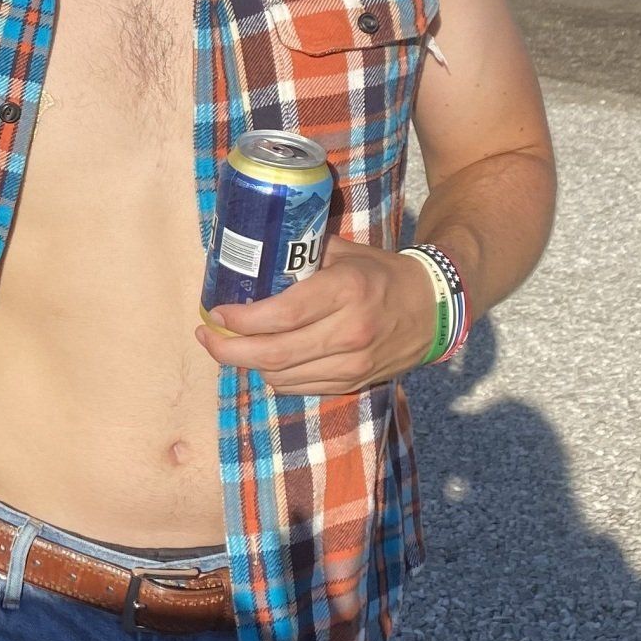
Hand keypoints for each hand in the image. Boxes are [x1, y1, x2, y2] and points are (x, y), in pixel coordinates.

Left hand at [196, 238, 438, 395]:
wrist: (434, 309)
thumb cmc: (381, 274)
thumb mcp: (344, 253)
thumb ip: (301, 255)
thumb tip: (251, 256)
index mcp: (346, 291)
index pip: (282, 315)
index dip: (242, 320)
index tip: (216, 313)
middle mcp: (349, 332)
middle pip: (274, 354)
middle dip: (229, 350)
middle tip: (206, 336)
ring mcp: (353, 365)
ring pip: (282, 376)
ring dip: (248, 363)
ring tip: (229, 345)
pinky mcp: (353, 383)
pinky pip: (299, 387)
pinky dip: (274, 375)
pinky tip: (264, 359)